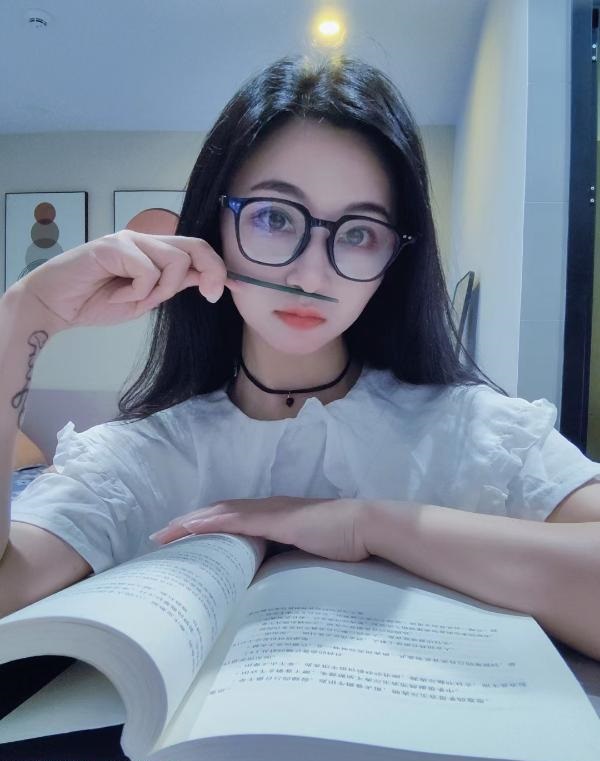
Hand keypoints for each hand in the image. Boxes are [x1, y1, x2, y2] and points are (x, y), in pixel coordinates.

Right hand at [8, 230, 239, 333]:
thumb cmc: (97, 302)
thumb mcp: (146, 299)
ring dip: (161, 290)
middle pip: (195, 247)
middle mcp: (145, 240)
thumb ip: (173, 285)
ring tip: (134, 299)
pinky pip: (147, 272)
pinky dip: (136, 292)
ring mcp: (130, 240)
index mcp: (155, 251)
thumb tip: (211, 280)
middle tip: (212, 296)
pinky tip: (115, 295)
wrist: (57, 306)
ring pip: (174, 261)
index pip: (197, 251)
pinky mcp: (113, 246)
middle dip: (212, 272)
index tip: (234, 289)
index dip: (220, 268)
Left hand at [149, 496, 370, 561]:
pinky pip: (238, 519)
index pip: (231, 518)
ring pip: (222, 513)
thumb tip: (264, 584)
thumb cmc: (342, 543)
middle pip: (219, 512)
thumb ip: (285, 563)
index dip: (205, 525)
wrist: (367, 528)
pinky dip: (213, 522)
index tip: (180, 539)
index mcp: (275, 516)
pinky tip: (194, 527)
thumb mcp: (306, 556)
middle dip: (188, 523)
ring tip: (166, 534)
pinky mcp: (278, 519)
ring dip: (192, 522)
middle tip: (159, 537)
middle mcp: (269, 508)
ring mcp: (272, 511)